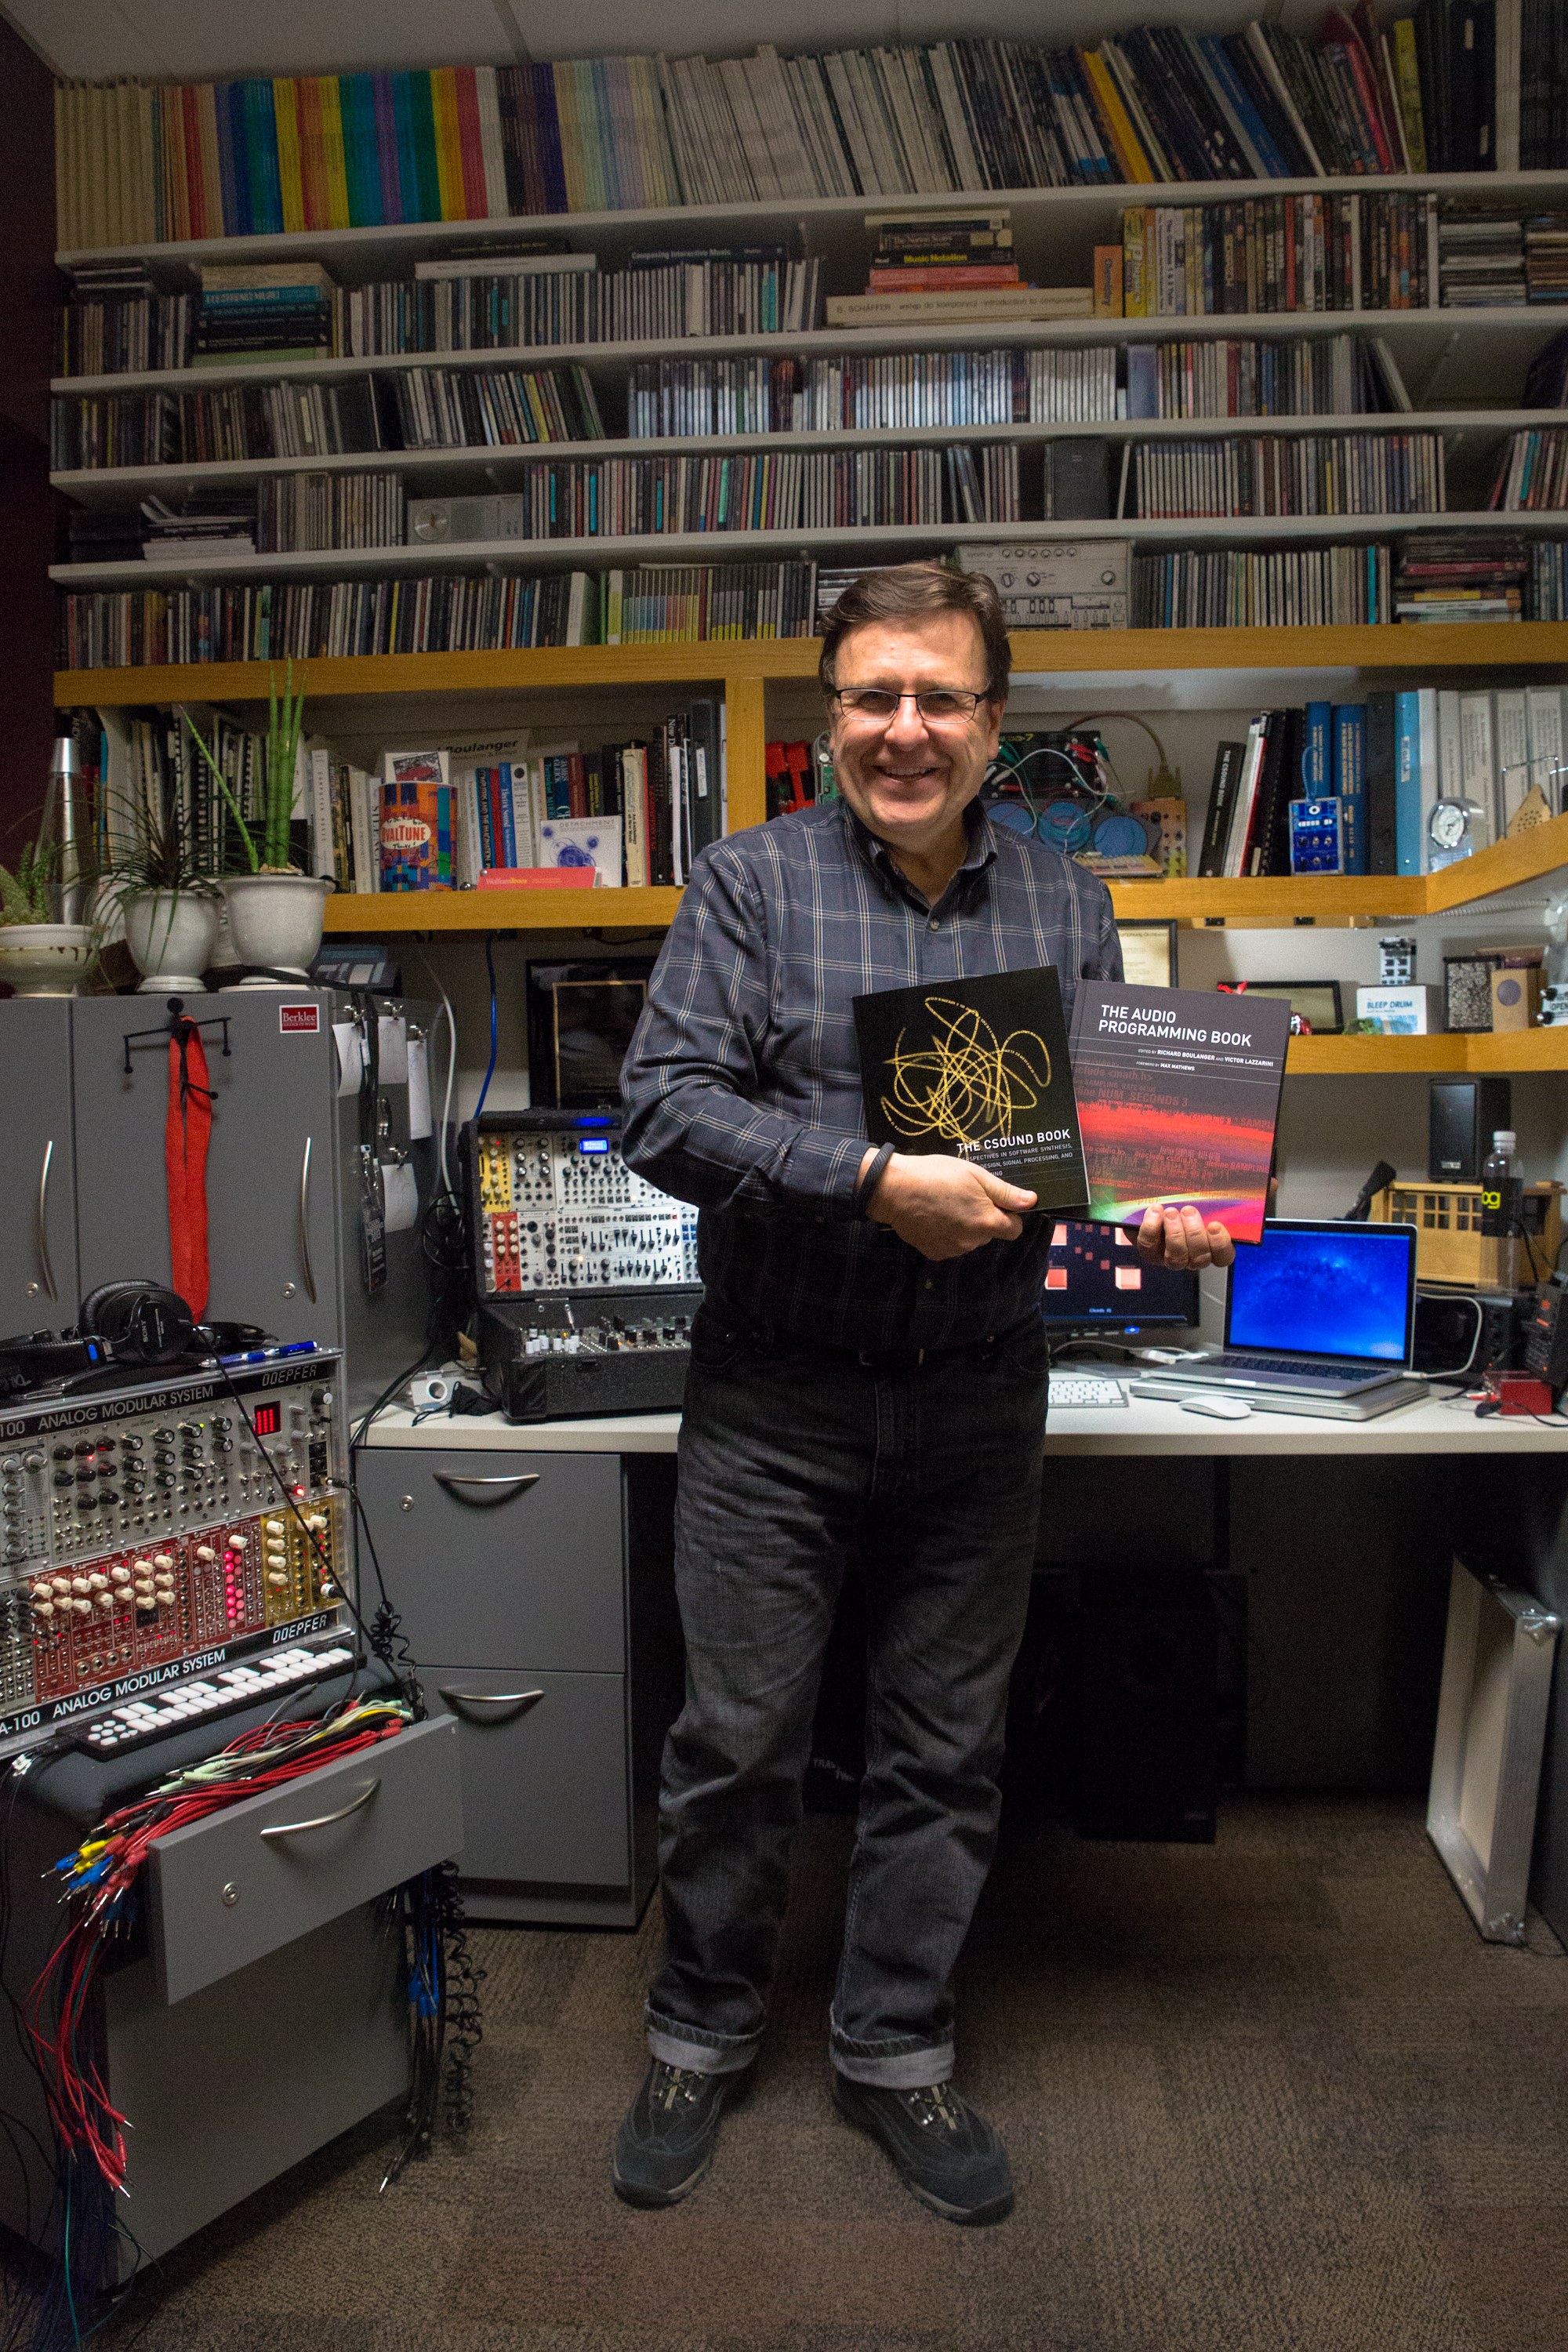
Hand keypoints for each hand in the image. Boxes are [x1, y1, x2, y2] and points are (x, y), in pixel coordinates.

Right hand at [865, 1151, 1036, 1261]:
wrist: (893, 1189)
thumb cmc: (936, 1176)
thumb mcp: (975, 1175)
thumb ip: (1005, 1192)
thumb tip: (1031, 1201)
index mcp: (986, 1222)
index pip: (1014, 1229)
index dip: (1009, 1214)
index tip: (994, 1200)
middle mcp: (972, 1242)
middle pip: (990, 1233)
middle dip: (983, 1218)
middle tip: (964, 1196)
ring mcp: (952, 1250)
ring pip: (970, 1239)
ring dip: (965, 1226)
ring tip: (945, 1204)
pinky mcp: (934, 1252)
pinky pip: (950, 1244)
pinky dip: (947, 1233)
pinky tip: (934, 1216)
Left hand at [1135, 1204, 1235, 1270]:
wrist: (1154, 1204)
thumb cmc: (1185, 1202)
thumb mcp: (1200, 1200)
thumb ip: (1211, 1201)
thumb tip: (1228, 1185)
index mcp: (1211, 1247)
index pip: (1224, 1257)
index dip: (1220, 1244)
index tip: (1214, 1225)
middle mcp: (1193, 1258)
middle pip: (1199, 1258)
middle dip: (1194, 1233)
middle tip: (1188, 1210)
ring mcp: (1171, 1258)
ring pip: (1176, 1257)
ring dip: (1175, 1233)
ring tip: (1171, 1212)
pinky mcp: (1150, 1253)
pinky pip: (1150, 1246)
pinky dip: (1151, 1228)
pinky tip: (1156, 1210)